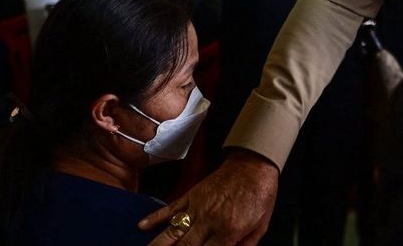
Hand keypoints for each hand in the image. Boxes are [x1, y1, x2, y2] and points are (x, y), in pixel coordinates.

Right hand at [140, 149, 278, 245]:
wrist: (255, 165)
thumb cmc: (260, 194)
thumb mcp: (260, 227)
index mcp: (228, 232)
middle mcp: (209, 221)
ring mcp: (197, 207)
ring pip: (171, 232)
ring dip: (157, 244)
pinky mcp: (192, 195)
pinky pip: (170, 208)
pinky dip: (154, 218)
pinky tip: (142, 227)